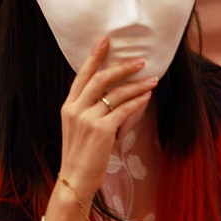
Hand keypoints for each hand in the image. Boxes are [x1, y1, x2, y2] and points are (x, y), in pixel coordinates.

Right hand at [58, 36, 157, 202]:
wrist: (75, 180)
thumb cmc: (80, 155)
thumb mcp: (77, 128)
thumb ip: (88, 109)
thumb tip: (112, 94)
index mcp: (68, 106)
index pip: (82, 75)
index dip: (94, 56)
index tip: (104, 40)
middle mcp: (76, 109)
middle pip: (101, 78)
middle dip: (123, 67)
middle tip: (140, 60)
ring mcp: (88, 119)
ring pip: (116, 93)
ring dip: (137, 84)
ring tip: (152, 79)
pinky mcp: (102, 130)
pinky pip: (124, 109)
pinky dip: (138, 101)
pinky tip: (147, 96)